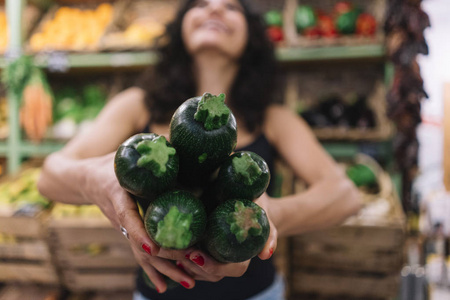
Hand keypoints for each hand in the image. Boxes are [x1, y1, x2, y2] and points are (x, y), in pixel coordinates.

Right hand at [83, 152, 194, 292]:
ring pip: (143, 254)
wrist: (85, 179)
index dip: (140, 232)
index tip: (154, 246)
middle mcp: (120, 217)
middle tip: (193, 262)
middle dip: (168, 255)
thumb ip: (150, 155)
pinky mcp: (128, 234)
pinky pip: (140, 255)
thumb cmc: (111, 164)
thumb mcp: (126, 155)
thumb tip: (183, 150)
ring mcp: (124, 229)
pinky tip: (164, 287)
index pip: (127, 217)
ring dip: (166, 269)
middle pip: (142, 242)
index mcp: (117, 195)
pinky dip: (153, 271)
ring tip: (190, 283)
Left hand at [158, 193, 277, 281]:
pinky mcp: (199, 247)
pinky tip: (159, 242)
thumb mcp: (265, 215)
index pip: (228, 270)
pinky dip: (172, 254)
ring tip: (160, 246)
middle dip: (187, 264)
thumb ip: (269, 234)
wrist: (248, 195)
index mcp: (241, 256)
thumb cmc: (258, 204)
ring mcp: (211, 256)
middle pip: (206, 273)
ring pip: (193, 269)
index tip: (196, 255)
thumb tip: (266, 255)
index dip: (212, 266)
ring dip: (175, 261)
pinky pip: (184, 259)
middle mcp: (224, 260)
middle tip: (170, 249)